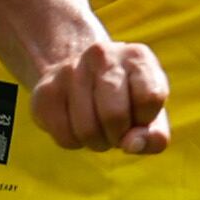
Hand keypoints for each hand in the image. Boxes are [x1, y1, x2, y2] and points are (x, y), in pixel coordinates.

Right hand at [28, 29, 170, 155]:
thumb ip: (154, 137)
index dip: (145, 119)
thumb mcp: (150, 116)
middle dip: (118, 136)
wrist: (80, 76)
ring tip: (97, 126)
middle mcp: (102, 55)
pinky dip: (75, 142)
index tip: (139, 114)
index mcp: (137, 57)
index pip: (150, 98)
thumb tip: (131, 145)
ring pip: (87, 131)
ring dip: (97, 142)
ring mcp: (69, 70)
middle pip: (114, 116)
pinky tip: (77, 124)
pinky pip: (65, 137)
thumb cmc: (125, 101)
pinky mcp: (45, 92)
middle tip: (115, 129)